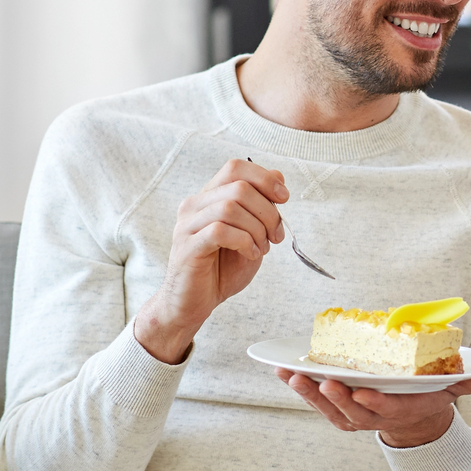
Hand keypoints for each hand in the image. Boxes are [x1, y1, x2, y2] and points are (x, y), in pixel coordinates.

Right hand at [134, 160, 288, 363]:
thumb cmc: (221, 270)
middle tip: (275, 236)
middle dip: (268, 211)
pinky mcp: (187, 246)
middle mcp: (194, 205)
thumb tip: (278, 176)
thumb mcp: (251, 234)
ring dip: (257, 229)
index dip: (264, 178)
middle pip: (239, 187)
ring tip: (261, 249)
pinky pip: (220, 231)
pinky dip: (244, 242)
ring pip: (230, 208)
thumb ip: (261, 206)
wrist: (194, 303)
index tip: (283, 199)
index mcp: (209, 197)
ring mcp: (187, 225)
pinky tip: (250, 254)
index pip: (236, 167)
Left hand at [276, 367, 470, 449]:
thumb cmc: (431, 393)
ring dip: (309, 393)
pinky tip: (282, 371)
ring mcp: (352, 415)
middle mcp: (373, 416)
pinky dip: (298, 388)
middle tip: (321, 379)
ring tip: (292, 374)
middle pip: (351, 409)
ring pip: (328, 407)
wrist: (413, 416)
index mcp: (401, 408)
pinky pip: (315, 400)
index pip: (385, 408)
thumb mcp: (457, 385)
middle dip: (335, 396)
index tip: (362, 393)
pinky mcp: (337, 409)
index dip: (373, 403)